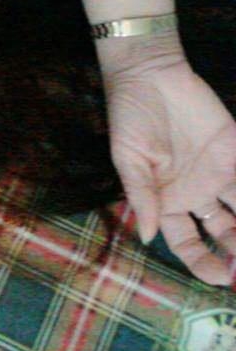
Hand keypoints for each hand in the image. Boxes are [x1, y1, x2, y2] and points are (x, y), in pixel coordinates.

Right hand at [106, 58, 235, 284]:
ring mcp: (220, 173)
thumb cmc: (130, 117)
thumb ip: (141, 195)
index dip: (202, 262)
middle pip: (223, 235)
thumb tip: (148, 238)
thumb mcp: (127, 158)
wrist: (149, 73)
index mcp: (167, 200)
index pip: (187, 243)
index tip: (220, 277)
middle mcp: (197, 193)